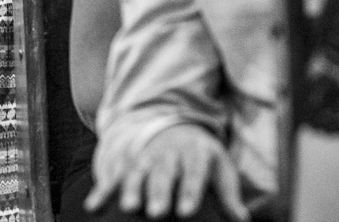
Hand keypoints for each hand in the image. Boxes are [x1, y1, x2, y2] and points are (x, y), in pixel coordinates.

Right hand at [86, 125, 247, 221]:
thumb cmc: (201, 156)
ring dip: (132, 189)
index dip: (190, 191)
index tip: (187, 211)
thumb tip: (243, 219)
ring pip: (138, 172)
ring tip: (130, 207)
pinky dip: (103, 189)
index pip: (194, 172)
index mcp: (195, 153)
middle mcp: (169, 153)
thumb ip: (229, 194)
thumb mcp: (219, 167)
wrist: (174, 126)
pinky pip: (114, 175)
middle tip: (157, 213)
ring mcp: (146, 155)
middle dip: (159, 192)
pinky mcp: (128, 161)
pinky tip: (94, 206)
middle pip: (164, 173)